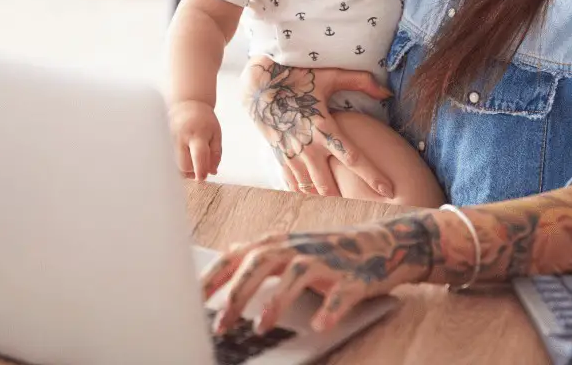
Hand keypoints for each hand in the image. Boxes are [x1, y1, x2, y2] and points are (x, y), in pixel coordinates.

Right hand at [168, 100, 221, 180]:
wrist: (187, 104)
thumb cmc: (204, 120)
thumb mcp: (216, 134)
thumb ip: (216, 154)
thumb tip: (211, 172)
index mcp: (197, 134)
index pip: (199, 155)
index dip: (201, 170)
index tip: (202, 178)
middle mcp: (180, 138)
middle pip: (183, 165)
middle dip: (192, 171)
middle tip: (199, 166)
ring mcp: (169, 140)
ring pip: (173, 166)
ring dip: (184, 169)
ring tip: (191, 159)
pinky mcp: (163, 142)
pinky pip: (169, 161)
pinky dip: (177, 164)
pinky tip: (183, 157)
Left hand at [201, 215, 437, 335]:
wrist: (382, 244)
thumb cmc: (329, 252)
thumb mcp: (290, 249)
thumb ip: (257, 256)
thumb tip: (223, 262)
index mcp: (278, 243)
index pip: (236, 257)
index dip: (212, 278)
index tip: (188, 301)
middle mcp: (298, 248)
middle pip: (261, 263)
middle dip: (238, 294)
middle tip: (221, 324)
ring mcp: (326, 260)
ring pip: (295, 275)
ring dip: (277, 302)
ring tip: (261, 327)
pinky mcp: (353, 277)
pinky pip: (340, 293)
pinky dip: (329, 308)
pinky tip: (319, 324)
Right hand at [242, 58, 392, 198]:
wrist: (259, 86)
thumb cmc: (297, 78)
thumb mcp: (329, 76)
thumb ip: (360, 81)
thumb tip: (387, 92)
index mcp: (324, 129)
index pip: (353, 159)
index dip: (372, 176)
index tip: (388, 190)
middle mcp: (308, 147)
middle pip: (329, 186)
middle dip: (347, 202)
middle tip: (365, 211)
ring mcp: (292, 156)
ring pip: (310, 190)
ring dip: (326, 202)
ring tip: (344, 213)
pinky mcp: (280, 158)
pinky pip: (293, 185)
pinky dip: (305, 196)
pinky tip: (316, 205)